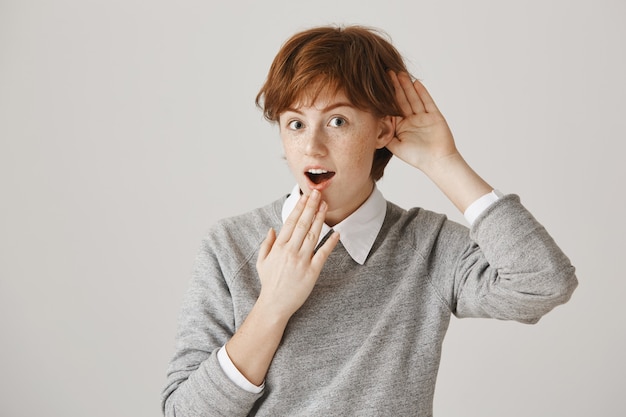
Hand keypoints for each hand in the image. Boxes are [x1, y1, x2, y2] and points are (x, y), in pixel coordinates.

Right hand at [256, 189, 338, 318]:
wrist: (274, 304)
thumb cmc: (269, 284)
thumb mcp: (262, 262)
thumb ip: (266, 244)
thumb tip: (271, 229)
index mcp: (278, 247)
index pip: (290, 222)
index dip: (299, 208)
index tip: (305, 197)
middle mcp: (290, 251)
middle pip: (303, 224)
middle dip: (311, 207)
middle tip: (318, 193)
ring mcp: (302, 261)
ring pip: (313, 235)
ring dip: (320, 219)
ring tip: (325, 206)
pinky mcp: (312, 272)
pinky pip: (323, 254)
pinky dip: (330, 243)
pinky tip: (336, 233)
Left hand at [387, 71, 458, 173]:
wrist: (437, 162)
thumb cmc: (417, 157)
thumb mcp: (395, 146)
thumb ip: (385, 134)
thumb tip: (371, 124)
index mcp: (401, 126)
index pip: (392, 108)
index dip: (386, 97)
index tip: (378, 85)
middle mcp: (412, 120)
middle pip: (402, 100)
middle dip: (395, 86)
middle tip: (387, 73)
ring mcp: (423, 117)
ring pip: (413, 98)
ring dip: (407, 86)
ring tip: (399, 73)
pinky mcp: (434, 116)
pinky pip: (427, 102)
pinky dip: (422, 93)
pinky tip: (416, 83)